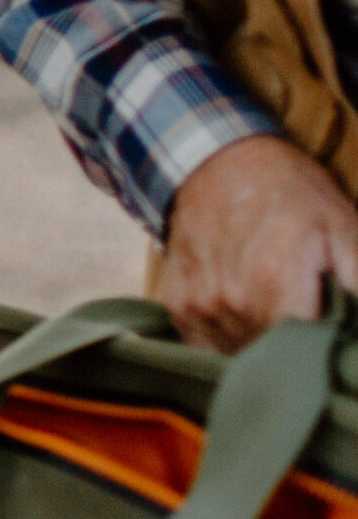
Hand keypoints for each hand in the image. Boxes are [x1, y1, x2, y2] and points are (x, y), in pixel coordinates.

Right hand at [163, 134, 357, 352]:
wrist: (218, 163)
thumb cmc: (288, 192)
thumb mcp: (344, 226)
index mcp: (276, 282)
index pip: (305, 351)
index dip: (322, 344)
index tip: (327, 323)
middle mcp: (232, 299)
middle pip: (274, 355)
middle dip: (293, 341)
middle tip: (303, 303)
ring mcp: (200, 305)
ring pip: (240, 353)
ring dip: (260, 339)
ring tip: (271, 299)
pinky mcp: (179, 306)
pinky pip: (208, 346)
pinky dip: (229, 336)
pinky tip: (243, 305)